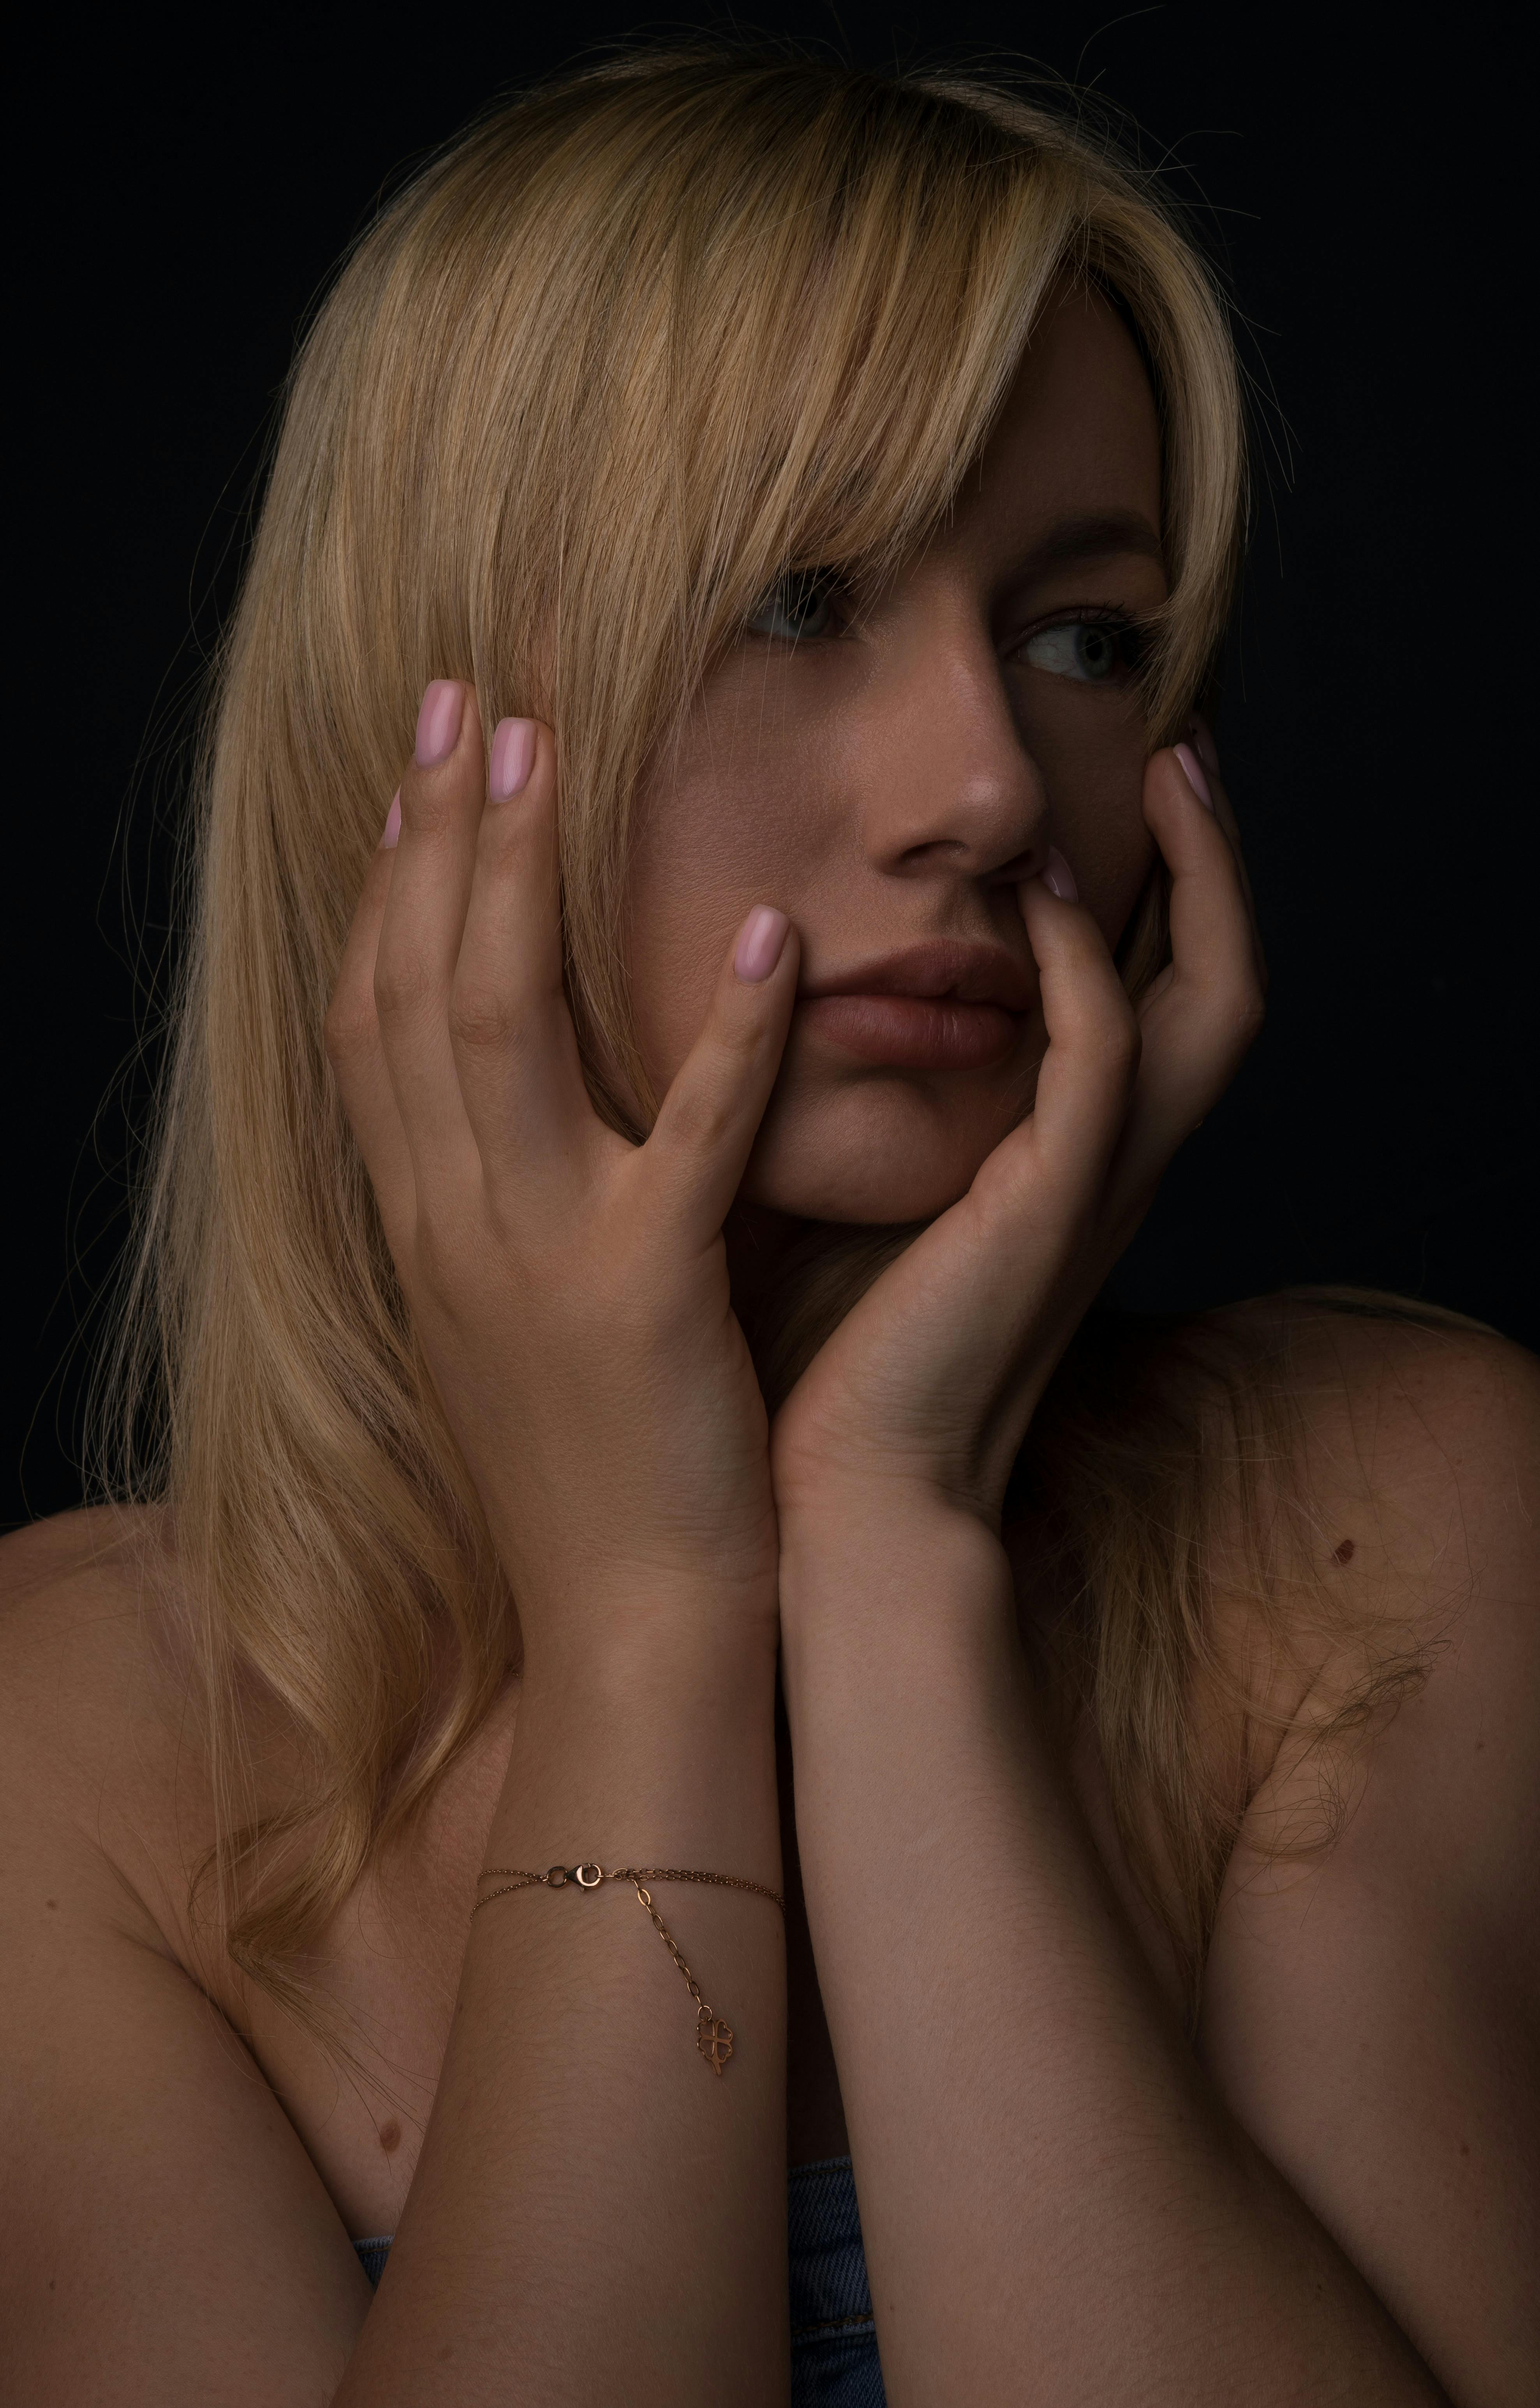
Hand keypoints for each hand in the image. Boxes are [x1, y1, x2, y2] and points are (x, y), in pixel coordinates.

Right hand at [325, 681, 799, 1667]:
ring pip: (500, 1031)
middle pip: (412, 990)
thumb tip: (500, 1103)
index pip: (370, 1023)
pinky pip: (687, 1137)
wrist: (625, 1629)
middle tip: (458, 695)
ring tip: (545, 747)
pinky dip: (723, 1030)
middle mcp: (449, 1225)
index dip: (385, 887)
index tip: (411, 776)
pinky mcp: (644, 1297)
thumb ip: (495, 1206)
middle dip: (428, 833)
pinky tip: (764, 929)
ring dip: (517, 878)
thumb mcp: (506, 1323)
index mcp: (422, 1229)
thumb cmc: (586, 1472)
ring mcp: (534, 1258)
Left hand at [769, 733, 1264, 1539]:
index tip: (1136, 791)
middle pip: (1225, 983)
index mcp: (1073, 1162)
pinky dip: (1082, 969)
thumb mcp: (885, 1194)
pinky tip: (1034, 899)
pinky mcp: (1050, 1209)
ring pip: (1206, 1004)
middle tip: (1188, 751)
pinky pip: (1104, 1060)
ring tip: (1165, 777)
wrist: (845, 1491)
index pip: (1165, 998)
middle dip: (1220, 865)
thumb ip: (898, 1105)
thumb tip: (827, 1000)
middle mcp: (1108, 1165)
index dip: (1174, 894)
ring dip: (1195, 882)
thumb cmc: (843, 1350)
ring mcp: (1093, 1186)